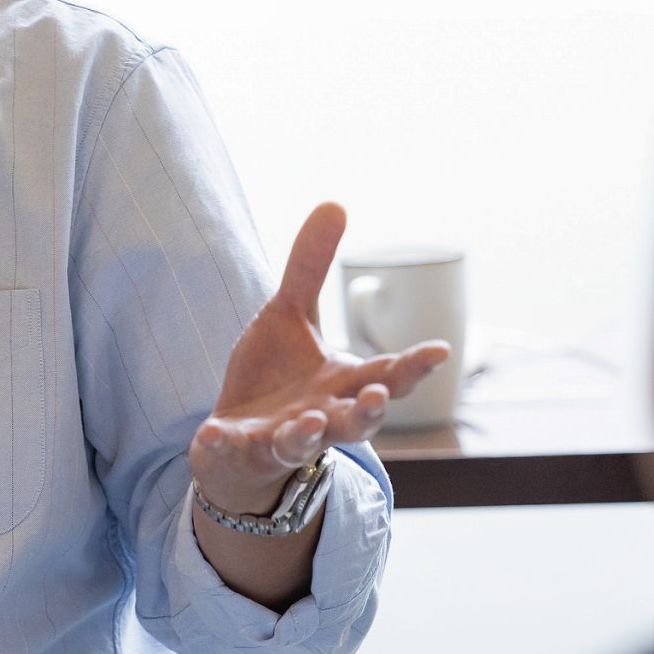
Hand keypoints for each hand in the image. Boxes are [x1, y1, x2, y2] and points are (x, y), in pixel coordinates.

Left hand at [190, 203, 449, 514]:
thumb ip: (310, 269)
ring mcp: (282, 439)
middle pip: (357, 422)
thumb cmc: (277, 376)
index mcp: (341, 383)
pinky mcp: (242, 450)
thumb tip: (335, 203)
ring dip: (308, 434)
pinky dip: (224, 444)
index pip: (386, 375)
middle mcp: (322, 416)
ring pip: (304, 445)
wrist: (236, 440)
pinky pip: (234, 450)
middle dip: (368, 412)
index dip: (413, 366)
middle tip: (377, 398)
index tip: (440, 351)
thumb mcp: (289, 315)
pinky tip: (212, 433)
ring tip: (310, 421)